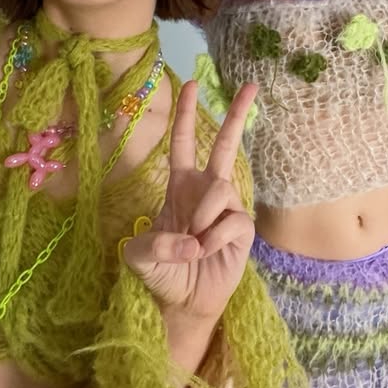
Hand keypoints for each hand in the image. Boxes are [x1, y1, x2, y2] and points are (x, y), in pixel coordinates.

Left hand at [123, 80, 257, 324]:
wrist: (182, 302)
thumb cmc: (160, 273)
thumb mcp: (138, 255)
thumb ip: (153, 244)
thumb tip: (191, 240)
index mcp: (181, 186)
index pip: (184, 143)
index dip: (186, 115)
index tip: (191, 85)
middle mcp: (206, 190)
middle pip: (224, 145)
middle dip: (236, 114)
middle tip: (250, 85)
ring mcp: (227, 208)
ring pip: (221, 188)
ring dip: (202, 215)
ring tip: (194, 243)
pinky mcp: (242, 230)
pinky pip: (231, 221)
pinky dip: (214, 238)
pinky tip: (206, 252)